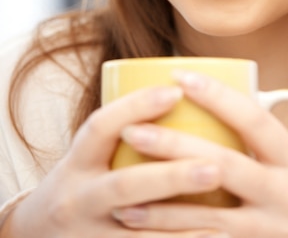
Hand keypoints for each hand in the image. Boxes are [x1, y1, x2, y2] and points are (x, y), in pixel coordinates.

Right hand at [2, 84, 227, 237]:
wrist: (36, 237)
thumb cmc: (83, 180)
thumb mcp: (90, 155)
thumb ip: (125, 132)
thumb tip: (185, 90)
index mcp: (78, 161)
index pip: (100, 127)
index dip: (136, 106)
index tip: (176, 91)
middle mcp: (79, 199)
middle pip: (125, 186)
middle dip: (171, 176)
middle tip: (214, 167)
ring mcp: (90, 235)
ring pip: (139, 231)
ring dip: (184, 223)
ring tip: (226, 215)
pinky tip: (217, 237)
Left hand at [113, 70, 287, 237]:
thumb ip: (274, 135)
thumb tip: (239, 95)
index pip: (252, 120)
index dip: (216, 96)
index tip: (179, 76)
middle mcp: (282, 193)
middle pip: (222, 166)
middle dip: (173, 149)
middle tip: (132, 130)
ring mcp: (268, 230)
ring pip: (208, 218)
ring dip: (162, 209)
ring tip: (122, 198)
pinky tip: (144, 237)